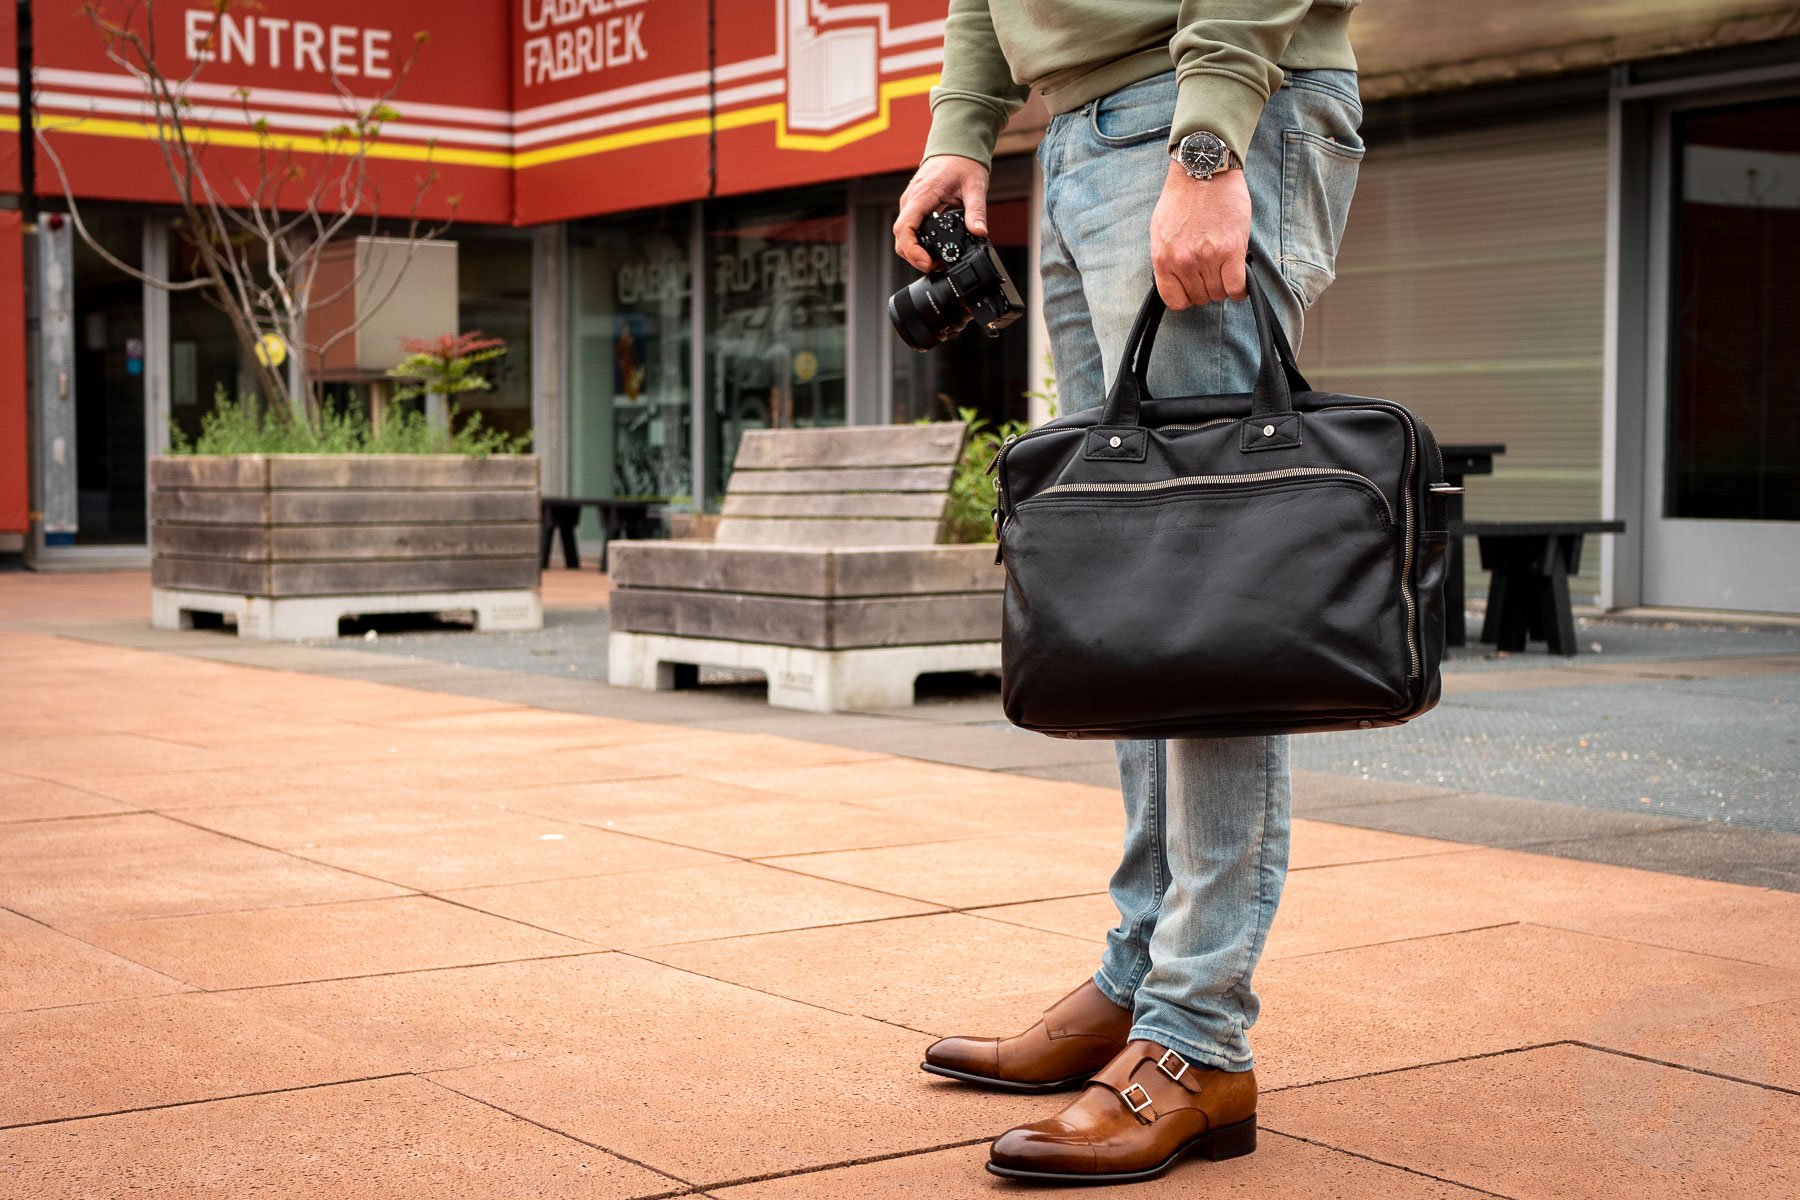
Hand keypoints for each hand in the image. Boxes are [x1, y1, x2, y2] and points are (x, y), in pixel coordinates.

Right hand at [894, 155, 990, 269]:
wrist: (955, 147)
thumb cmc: (962, 162)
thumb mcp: (975, 186)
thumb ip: (976, 211)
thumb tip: (979, 232)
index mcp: (922, 196)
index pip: (905, 229)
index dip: (912, 251)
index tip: (927, 262)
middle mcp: (911, 201)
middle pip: (901, 238)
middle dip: (915, 257)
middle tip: (937, 265)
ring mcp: (911, 204)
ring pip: (903, 235)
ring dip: (916, 251)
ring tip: (937, 260)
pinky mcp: (915, 207)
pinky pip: (910, 228)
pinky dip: (918, 242)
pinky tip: (934, 248)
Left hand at [1150, 161, 1251, 308]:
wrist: (1202, 170)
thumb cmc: (1182, 197)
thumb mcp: (1160, 231)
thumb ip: (1167, 258)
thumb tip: (1177, 279)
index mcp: (1163, 258)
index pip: (1174, 300)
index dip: (1186, 297)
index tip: (1193, 288)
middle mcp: (1183, 261)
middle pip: (1200, 297)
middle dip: (1207, 288)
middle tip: (1212, 271)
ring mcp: (1207, 257)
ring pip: (1219, 294)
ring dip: (1224, 285)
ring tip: (1225, 268)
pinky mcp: (1231, 250)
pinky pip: (1237, 287)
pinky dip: (1240, 289)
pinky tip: (1239, 278)